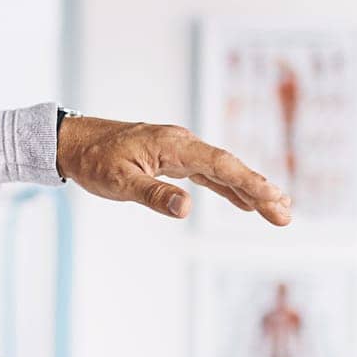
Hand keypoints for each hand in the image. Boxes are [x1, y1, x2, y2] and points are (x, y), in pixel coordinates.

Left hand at [56, 116, 291, 223]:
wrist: (70, 141)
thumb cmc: (92, 160)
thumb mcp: (118, 182)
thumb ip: (153, 194)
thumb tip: (186, 209)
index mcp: (173, 145)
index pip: (220, 165)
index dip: (249, 183)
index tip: (274, 199)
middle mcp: (181, 143)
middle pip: (228, 167)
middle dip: (259, 190)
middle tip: (286, 214)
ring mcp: (177, 150)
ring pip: (220, 170)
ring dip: (248, 189)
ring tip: (277, 209)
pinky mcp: (170, 158)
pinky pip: (206, 173)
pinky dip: (226, 186)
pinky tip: (243, 201)